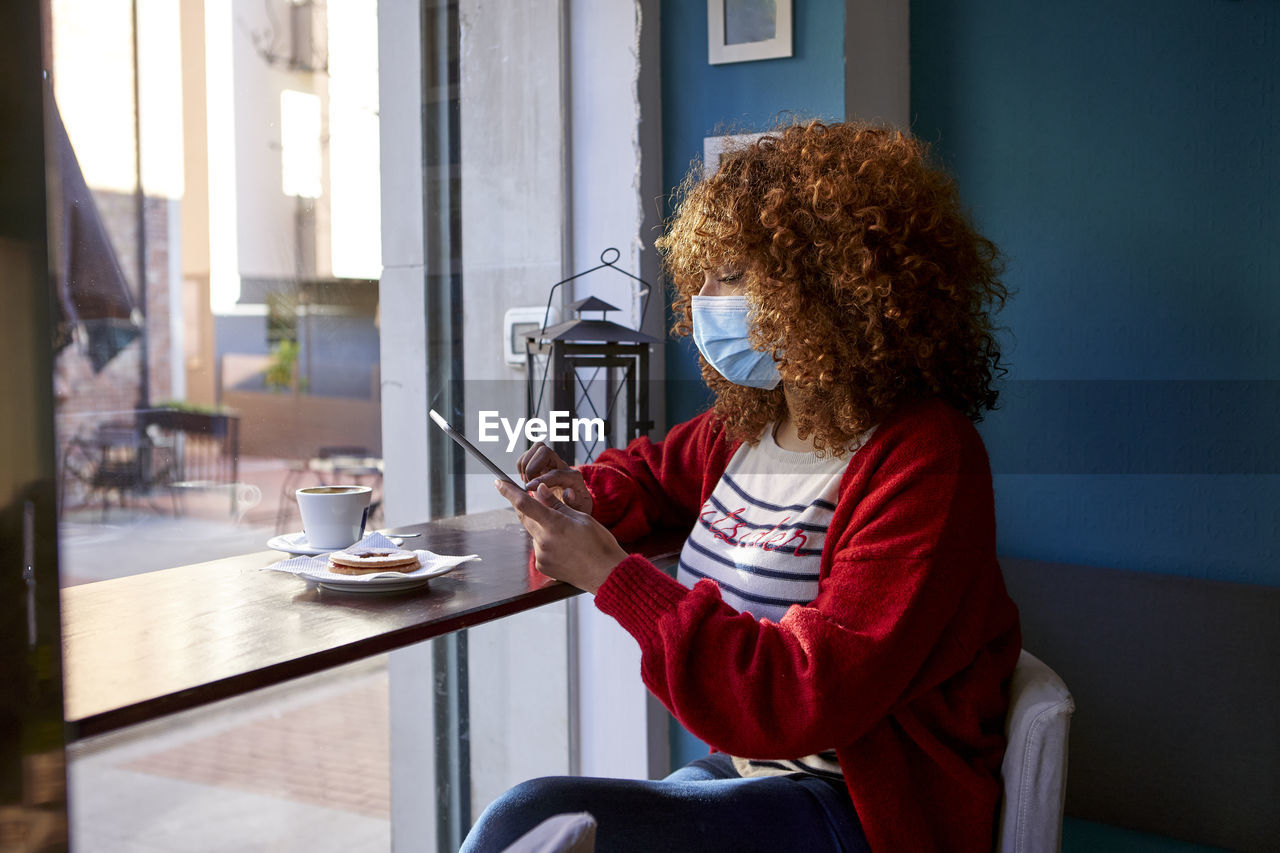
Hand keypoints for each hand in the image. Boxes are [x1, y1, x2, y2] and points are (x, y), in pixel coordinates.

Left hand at [495, 480, 626, 592]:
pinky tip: (564, 547)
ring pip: (533, 532)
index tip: (498, 483)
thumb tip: (540, 490)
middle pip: (525, 517)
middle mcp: (543, 540)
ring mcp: (541, 555)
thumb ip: (556, 504)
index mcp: (554, 524)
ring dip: (541, 527)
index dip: (508, 492)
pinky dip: (546, 542)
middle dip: (527, 508)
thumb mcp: (581, 517)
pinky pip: (539, 547)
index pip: (524, 504)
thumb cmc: (599, 544)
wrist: (606, 574)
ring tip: (565, 534)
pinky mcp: (542, 565)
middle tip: (539, 503)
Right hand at [516, 442, 592, 514]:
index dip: (542, 480)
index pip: (556, 473)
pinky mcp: (541, 465)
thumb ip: (575, 502)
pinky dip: (522, 465)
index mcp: (573, 478)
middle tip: (527, 484)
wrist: (574, 503)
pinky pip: (529, 455)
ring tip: (525, 481)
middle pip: (545, 452)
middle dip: (531, 467)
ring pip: (537, 449)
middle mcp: (562, 466)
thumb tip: (568, 493)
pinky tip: (524, 479)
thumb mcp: (580, 509)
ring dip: (525, 465)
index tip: (529, 488)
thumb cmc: (576, 506)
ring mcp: (551, 464)